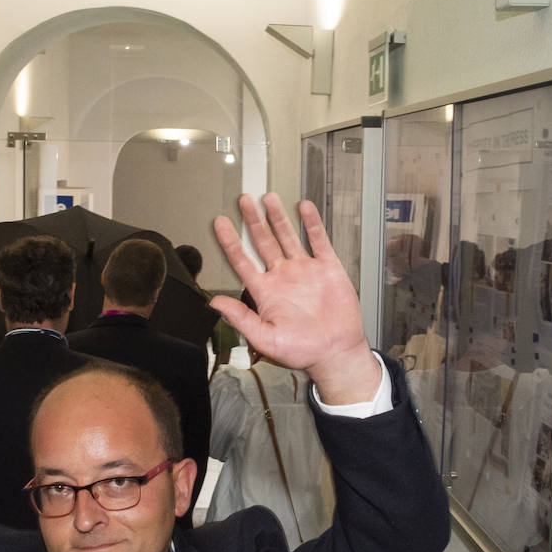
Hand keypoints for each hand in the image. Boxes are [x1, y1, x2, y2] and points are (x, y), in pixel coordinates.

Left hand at [211, 194, 380, 404]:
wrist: (336, 353)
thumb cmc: (302, 351)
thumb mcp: (264, 338)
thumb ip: (240, 318)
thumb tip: (215, 303)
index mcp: (265, 292)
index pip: (241, 261)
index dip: (230, 241)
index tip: (220, 222)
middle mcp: (282, 276)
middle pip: (263, 242)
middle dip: (253, 220)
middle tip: (244, 200)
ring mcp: (304, 270)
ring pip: (287, 236)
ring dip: (278, 217)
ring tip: (268, 198)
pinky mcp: (327, 268)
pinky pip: (318, 240)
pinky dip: (312, 223)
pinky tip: (304, 207)